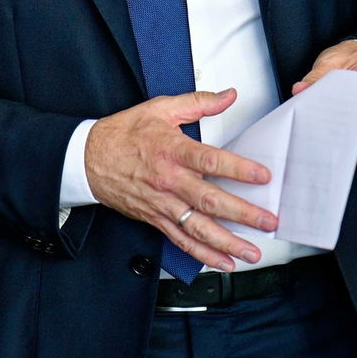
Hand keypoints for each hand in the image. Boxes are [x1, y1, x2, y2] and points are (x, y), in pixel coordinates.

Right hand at [83, 88, 275, 271]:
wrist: (88, 158)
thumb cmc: (123, 134)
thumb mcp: (159, 109)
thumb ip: (197, 103)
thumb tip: (228, 96)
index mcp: (171, 150)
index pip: (210, 161)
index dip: (238, 169)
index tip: (262, 176)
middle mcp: (168, 180)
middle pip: (209, 200)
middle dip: (243, 214)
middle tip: (268, 221)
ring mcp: (161, 203)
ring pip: (198, 227)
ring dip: (227, 242)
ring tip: (252, 251)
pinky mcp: (155, 218)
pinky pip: (181, 240)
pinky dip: (203, 254)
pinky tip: (222, 261)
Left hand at [291, 40, 356, 147]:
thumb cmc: (353, 58)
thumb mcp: (333, 59)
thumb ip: (317, 75)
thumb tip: (300, 90)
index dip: (347, 100)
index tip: (328, 104)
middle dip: (340, 118)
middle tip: (316, 117)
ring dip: (341, 130)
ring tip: (319, 124)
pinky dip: (344, 136)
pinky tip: (327, 130)